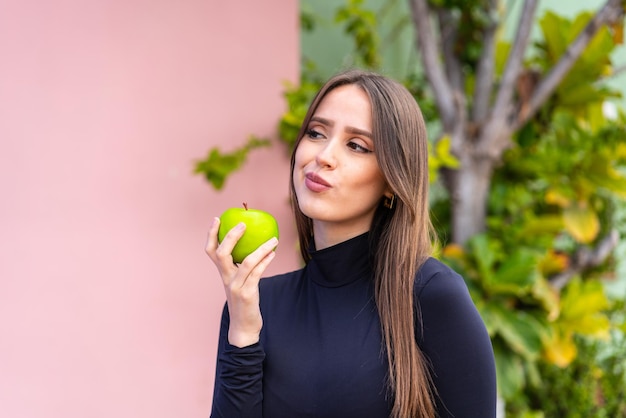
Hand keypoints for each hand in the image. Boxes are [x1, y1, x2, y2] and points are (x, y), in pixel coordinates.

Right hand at [205, 217, 277, 347]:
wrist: (243, 328)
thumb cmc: (244, 303)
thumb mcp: (239, 283)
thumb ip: (242, 269)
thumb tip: (255, 249)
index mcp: (223, 274)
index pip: (211, 251)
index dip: (211, 235)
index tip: (217, 219)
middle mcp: (226, 278)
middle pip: (222, 253)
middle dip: (231, 236)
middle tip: (243, 224)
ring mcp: (236, 287)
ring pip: (246, 262)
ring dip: (261, 248)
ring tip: (273, 239)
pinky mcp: (248, 294)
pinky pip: (258, 273)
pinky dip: (266, 261)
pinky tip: (273, 253)